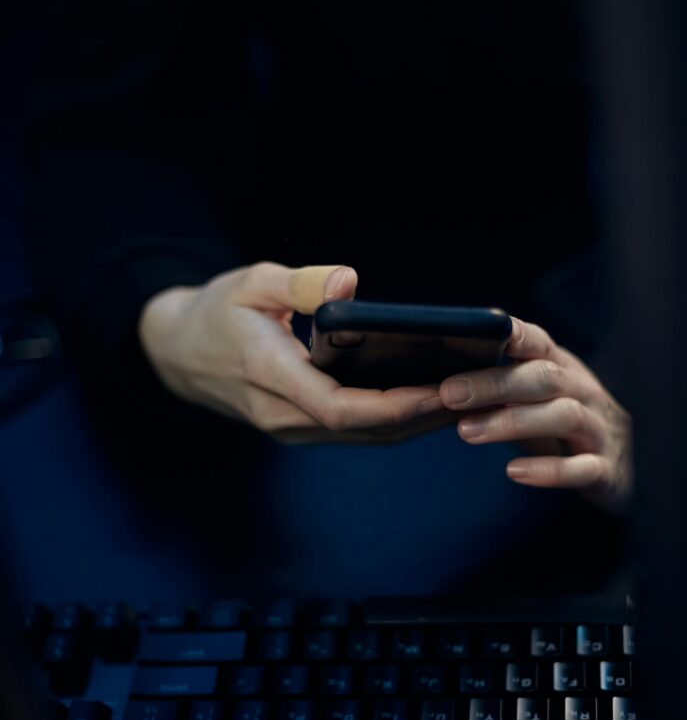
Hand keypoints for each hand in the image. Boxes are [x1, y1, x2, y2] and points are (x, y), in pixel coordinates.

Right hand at [138, 261, 447, 441]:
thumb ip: (298, 283)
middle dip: (422, 415)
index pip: (339, 407)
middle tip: (476, 393)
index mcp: (269, 376)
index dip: (393, 405)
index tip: (440, 391)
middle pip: (364, 429)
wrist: (178, 353)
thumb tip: (349, 284)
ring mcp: (290, 429)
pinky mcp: (298, 429)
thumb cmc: (216, 311)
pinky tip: (429, 401)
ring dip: (415, 423)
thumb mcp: (249, 282)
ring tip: (467, 398)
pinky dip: (395, 421)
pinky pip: (354, 432)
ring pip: (364, 436)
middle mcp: (282, 415)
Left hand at [438, 319, 631, 511]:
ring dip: (513, 422)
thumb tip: (438, 387)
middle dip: (495, 383)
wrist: (630, 468)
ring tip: (467, 432)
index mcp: (564, 369)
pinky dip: (548, 470)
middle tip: (450, 394)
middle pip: (544, 378)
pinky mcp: (607, 470)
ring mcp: (600, 430)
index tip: (477, 332)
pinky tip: (514, 472)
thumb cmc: (566, 428)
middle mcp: (584, 393)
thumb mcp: (538, 400)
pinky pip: (582, 467)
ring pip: (563, 416)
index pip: (539, 343)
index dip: (513, 335)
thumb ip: (499, 390)